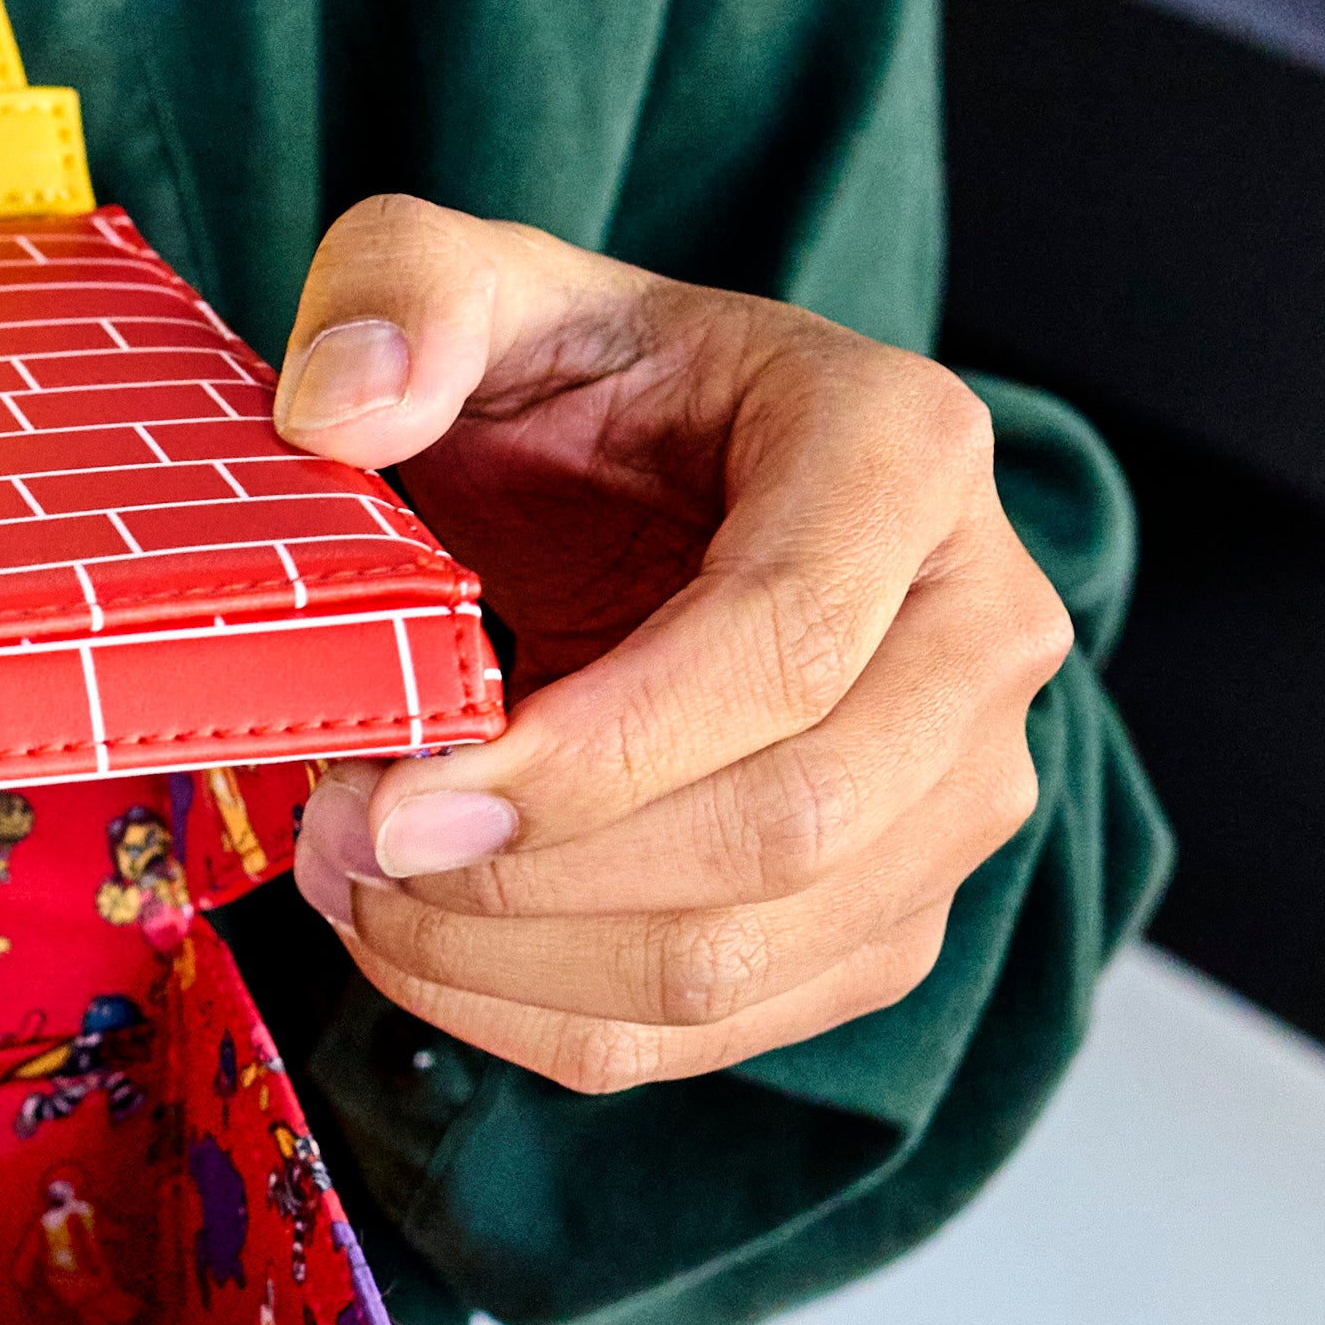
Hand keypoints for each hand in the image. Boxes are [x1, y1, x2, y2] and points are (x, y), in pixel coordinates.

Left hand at [273, 197, 1068, 1094]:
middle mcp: (981, 631)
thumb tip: (346, 403)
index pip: (789, 643)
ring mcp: (954, 797)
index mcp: (905, 450)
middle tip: (343, 844)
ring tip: (356, 886)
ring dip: (506, 964)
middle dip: (531, 878)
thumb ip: (405, 292)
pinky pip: (710, 1036)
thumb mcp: (484, 288)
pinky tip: (420, 942)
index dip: (590, 757)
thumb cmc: (587, 399)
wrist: (656, 497)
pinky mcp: (886, 922)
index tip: (397, 798)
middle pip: (786, 828)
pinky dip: (530, 1019)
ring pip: (741, 963)